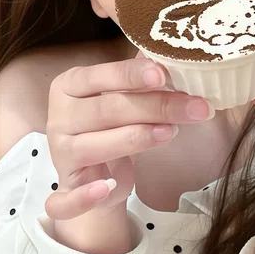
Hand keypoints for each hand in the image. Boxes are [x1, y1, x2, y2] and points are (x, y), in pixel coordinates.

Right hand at [44, 55, 211, 251]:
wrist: (95, 174)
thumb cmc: (112, 127)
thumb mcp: (123, 98)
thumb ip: (141, 80)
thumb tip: (171, 57)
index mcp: (69, 86)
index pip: (99, 76)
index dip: (130, 75)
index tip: (163, 74)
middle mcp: (59, 117)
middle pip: (106, 110)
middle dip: (154, 107)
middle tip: (195, 107)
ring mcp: (60, 152)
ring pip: (93, 147)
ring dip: (134, 139)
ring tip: (171, 132)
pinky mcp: (65, 187)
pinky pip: (66, 196)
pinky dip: (85, 196)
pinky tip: (107, 189)